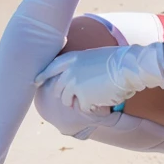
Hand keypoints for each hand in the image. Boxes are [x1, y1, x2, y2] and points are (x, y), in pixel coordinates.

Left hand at [35, 43, 163, 110]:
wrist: (127, 67)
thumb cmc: (117, 61)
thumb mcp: (93, 57)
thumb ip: (80, 65)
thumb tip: (74, 77)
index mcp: (72, 58)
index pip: (51, 68)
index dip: (43, 75)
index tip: (35, 81)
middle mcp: (69, 71)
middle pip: (57, 88)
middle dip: (65, 95)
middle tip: (77, 98)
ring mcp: (73, 84)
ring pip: (66, 100)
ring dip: (78, 102)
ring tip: (93, 97)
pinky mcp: (81, 97)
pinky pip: (82, 107)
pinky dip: (92, 106)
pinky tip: (102, 99)